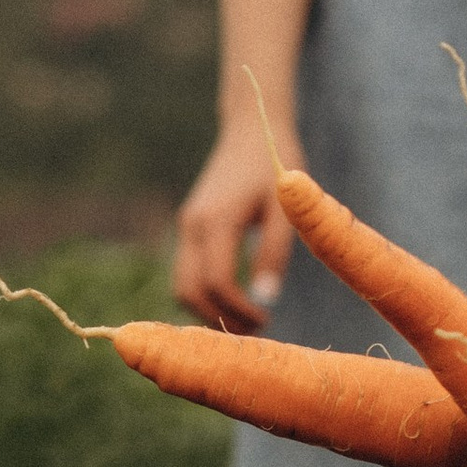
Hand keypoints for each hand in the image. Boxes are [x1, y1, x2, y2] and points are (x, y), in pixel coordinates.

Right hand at [174, 115, 296, 329]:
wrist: (253, 133)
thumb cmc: (277, 169)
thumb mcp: (285, 210)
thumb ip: (275, 252)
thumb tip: (267, 298)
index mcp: (218, 220)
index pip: (216, 280)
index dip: (238, 308)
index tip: (266, 320)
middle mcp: (194, 225)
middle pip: (189, 290)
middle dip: (218, 318)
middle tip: (254, 333)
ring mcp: (187, 226)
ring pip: (181, 285)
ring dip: (207, 311)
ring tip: (245, 323)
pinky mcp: (190, 227)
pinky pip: (186, 273)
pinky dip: (204, 295)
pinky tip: (235, 303)